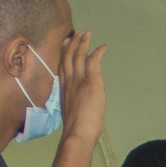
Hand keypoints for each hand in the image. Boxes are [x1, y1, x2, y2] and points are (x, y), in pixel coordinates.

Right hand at [56, 29, 108, 145]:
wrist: (77, 133)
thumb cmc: (76, 130)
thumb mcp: (72, 113)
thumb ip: (74, 103)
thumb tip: (78, 103)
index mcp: (64, 90)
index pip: (62, 67)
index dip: (63, 54)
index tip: (65, 44)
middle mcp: (68, 82)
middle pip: (67, 57)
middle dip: (71, 43)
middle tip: (76, 33)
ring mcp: (79, 80)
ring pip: (78, 56)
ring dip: (82, 43)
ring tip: (86, 33)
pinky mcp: (90, 81)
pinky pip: (93, 61)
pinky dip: (98, 52)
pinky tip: (103, 47)